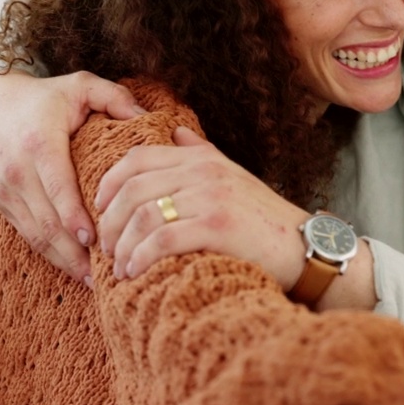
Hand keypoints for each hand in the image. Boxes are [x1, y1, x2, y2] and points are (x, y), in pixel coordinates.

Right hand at [0, 69, 143, 283]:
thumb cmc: (45, 97)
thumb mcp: (81, 85)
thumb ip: (115, 97)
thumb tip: (148, 118)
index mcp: (39, 144)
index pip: (57, 188)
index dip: (74, 217)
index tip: (96, 240)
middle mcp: (17, 172)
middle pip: (47, 222)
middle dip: (76, 253)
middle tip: (106, 274)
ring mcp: (6, 192)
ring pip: (35, 236)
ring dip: (64, 261)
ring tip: (94, 282)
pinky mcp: (2, 204)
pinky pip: (27, 235)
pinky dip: (50, 254)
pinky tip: (75, 268)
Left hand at [94, 127, 309, 286]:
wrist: (304, 246)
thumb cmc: (264, 219)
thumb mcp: (232, 175)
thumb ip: (200, 152)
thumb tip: (174, 132)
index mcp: (202, 157)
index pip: (137, 158)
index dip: (108, 183)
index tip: (99, 209)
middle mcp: (203, 171)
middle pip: (133, 188)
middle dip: (109, 220)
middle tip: (104, 246)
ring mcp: (210, 197)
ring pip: (143, 215)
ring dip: (122, 245)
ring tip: (118, 266)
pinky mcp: (217, 226)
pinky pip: (162, 239)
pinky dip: (140, 257)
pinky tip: (134, 272)